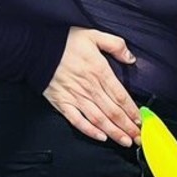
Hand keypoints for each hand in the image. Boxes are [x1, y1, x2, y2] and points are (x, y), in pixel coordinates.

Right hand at [43, 27, 141, 145]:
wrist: (35, 48)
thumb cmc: (64, 41)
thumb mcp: (94, 35)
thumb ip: (115, 45)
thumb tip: (131, 59)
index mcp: (99, 71)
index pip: (120, 96)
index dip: (132, 111)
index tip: (140, 121)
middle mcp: (89, 87)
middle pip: (113, 111)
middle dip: (128, 127)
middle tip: (138, 138)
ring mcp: (75, 97)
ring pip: (99, 119)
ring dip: (113, 132)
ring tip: (125, 141)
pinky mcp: (62, 103)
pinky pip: (77, 121)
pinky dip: (89, 131)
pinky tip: (100, 137)